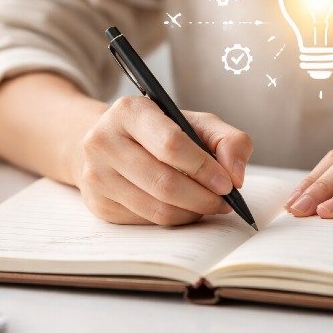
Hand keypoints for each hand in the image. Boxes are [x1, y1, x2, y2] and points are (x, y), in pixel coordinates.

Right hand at [77, 96, 252, 225]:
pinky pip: (147, 222)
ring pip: (157, 209)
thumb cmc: (159, 131)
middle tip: (225, 202)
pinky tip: (183, 208)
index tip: (227, 183)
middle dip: (203, 198)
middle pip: (164, 183)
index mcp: (129, 111)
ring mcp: (96, 175)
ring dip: (192, 213)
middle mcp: (104, 141)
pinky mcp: (99, 204)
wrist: (109, 142)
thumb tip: (236, 176)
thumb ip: (227, 140)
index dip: (204, 168)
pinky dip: (174, 219)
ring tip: (208, 205)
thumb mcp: (195, 123)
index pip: (171, 144)